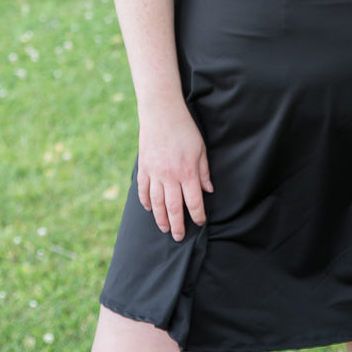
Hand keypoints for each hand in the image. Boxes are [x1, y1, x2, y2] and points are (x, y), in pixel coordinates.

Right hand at [137, 101, 212, 241]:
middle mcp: (170, 177)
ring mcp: (154, 173)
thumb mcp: (201, 148)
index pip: (194, 202)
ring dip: (160, 219)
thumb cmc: (185, 129)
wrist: (161, 113)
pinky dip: (145, 202)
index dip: (198, 215)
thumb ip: (204, 171)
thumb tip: (209, 190)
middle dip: (178, 225)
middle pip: (174, 208)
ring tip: (165, 229)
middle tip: (180, 237)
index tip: (200, 223)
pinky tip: (148, 209)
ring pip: (157, 204)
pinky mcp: (144, 168)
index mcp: (187, 172)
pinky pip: (143, 190)